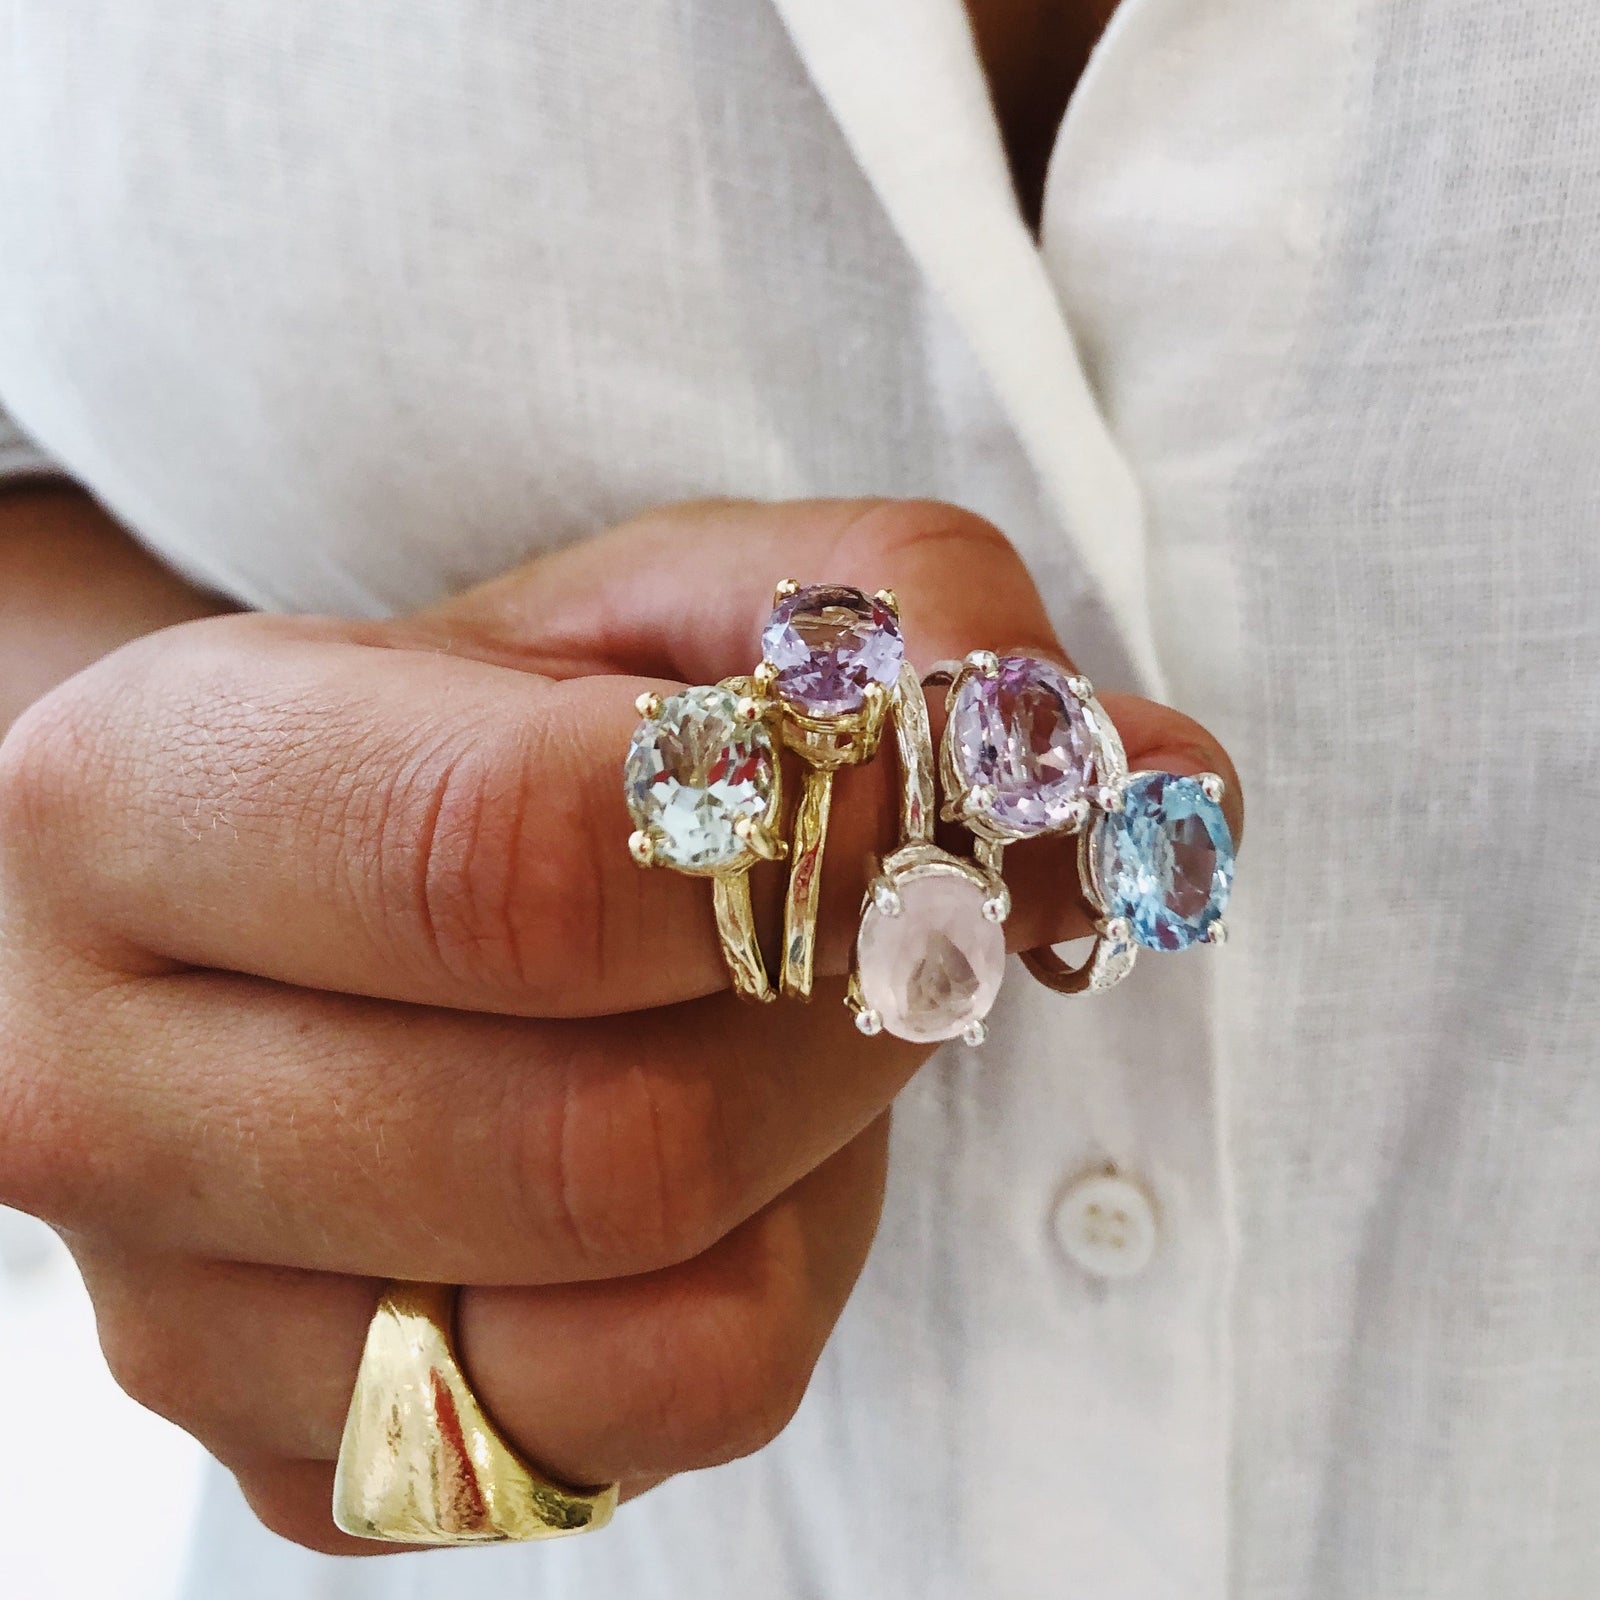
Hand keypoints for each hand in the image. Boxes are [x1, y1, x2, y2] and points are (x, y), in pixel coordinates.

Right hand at [0, 497, 1238, 1551]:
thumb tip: (1153, 772)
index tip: (947, 787)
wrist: (293, 891)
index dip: (806, 834)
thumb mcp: (667, 599)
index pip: (508, 867)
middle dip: (849, 1018)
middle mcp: (96, 1090)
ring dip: (809, 1157)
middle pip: (608, 1146)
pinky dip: (758, 1282)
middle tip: (915, 915)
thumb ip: (904, 621)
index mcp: (140, 801)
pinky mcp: (319, 1468)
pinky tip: (704, 1155)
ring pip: (652, 1338)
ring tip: (763, 1026)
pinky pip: (641, 1433)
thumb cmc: (486, 720)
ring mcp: (191, 1323)